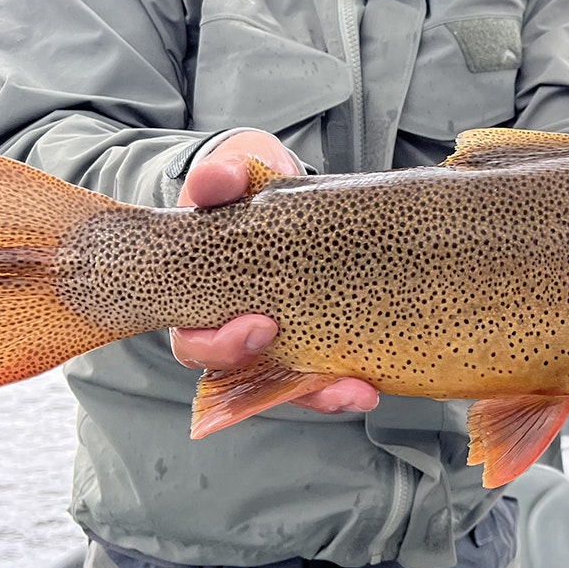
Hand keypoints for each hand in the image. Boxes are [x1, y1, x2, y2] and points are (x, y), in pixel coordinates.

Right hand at [170, 131, 379, 413]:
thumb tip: (216, 181)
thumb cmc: (245, 190)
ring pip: (288, 384)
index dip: (220, 347)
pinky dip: (346, 383)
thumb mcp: (231, 174)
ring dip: (321, 393)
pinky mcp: (314, 336)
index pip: (195, 340)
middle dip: (278, 379)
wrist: (280, 192)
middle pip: (241, 376)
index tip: (262, 327)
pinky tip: (373, 386)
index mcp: (200, 297)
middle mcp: (232, 328)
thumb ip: (221, 175)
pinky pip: (324, 373)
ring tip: (357, 392)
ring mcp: (275, 337)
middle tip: (313, 367)